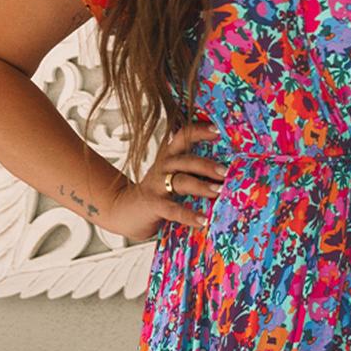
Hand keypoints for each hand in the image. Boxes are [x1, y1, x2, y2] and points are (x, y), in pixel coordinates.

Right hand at [99, 118, 229, 241]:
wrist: (124, 211)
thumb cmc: (156, 194)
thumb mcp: (171, 177)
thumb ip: (192, 173)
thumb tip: (226, 176)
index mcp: (169, 157)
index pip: (182, 136)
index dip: (198, 131)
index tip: (217, 130)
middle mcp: (163, 167)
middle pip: (185, 160)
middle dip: (206, 165)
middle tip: (225, 172)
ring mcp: (156, 185)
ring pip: (180, 181)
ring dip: (201, 186)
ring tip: (218, 191)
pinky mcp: (153, 204)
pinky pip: (173, 209)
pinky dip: (189, 215)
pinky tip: (202, 220)